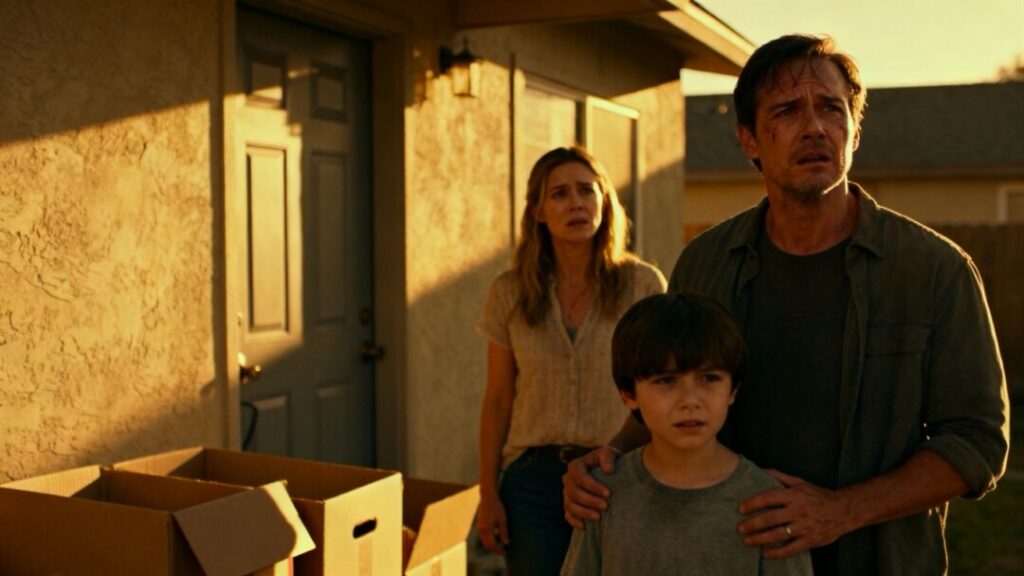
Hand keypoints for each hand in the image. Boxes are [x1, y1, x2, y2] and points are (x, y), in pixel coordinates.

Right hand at [476, 491, 509, 555]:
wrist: (488, 497)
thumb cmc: (496, 507)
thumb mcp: (503, 519)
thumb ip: (504, 532)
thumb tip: (506, 543)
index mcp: (486, 529)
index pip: (491, 546)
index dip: (498, 551)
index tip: (506, 552)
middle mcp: (481, 530)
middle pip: (487, 545)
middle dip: (495, 549)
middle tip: (505, 550)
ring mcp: (479, 527)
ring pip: (485, 541)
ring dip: (493, 544)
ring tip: (503, 542)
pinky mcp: (480, 525)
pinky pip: (484, 536)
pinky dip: (491, 538)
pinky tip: (498, 535)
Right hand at [562, 445, 619, 528]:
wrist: (606, 470)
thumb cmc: (608, 461)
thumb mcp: (608, 453)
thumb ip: (608, 457)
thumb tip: (608, 471)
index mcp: (575, 466)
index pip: (579, 476)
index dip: (592, 486)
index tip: (608, 494)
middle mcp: (568, 479)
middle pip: (574, 492)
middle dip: (589, 501)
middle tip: (606, 507)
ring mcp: (567, 493)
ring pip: (570, 505)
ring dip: (583, 513)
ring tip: (598, 518)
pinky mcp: (569, 505)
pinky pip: (567, 515)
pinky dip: (574, 521)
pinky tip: (585, 526)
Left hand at [737, 469, 853, 558]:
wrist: (844, 510)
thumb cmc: (818, 495)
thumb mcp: (800, 482)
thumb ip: (780, 476)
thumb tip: (761, 470)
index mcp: (794, 495)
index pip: (768, 498)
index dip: (752, 504)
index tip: (740, 509)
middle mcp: (798, 510)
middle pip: (770, 518)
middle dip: (752, 524)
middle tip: (739, 529)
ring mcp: (804, 527)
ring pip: (778, 534)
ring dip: (760, 539)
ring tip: (747, 541)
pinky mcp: (811, 540)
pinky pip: (791, 548)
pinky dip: (777, 552)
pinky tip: (765, 554)